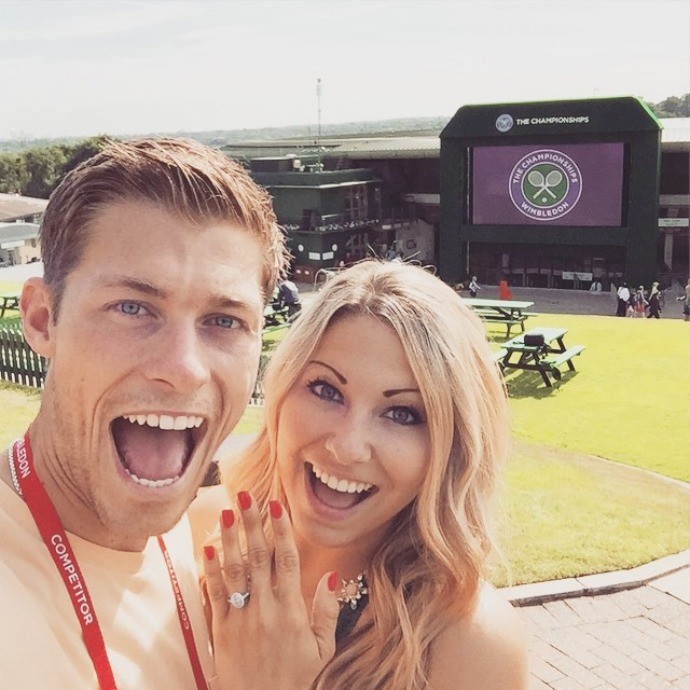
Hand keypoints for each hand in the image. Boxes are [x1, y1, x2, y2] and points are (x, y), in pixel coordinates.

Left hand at [203, 491, 339, 689]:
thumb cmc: (296, 678)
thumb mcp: (322, 648)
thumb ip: (327, 611)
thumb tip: (334, 576)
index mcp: (292, 610)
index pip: (287, 560)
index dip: (281, 530)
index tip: (276, 505)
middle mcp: (266, 608)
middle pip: (258, 556)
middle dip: (252, 523)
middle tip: (246, 495)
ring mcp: (241, 618)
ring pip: (236, 570)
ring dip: (230, 538)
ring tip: (227, 511)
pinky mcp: (221, 629)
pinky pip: (216, 594)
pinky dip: (211, 570)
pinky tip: (209, 547)